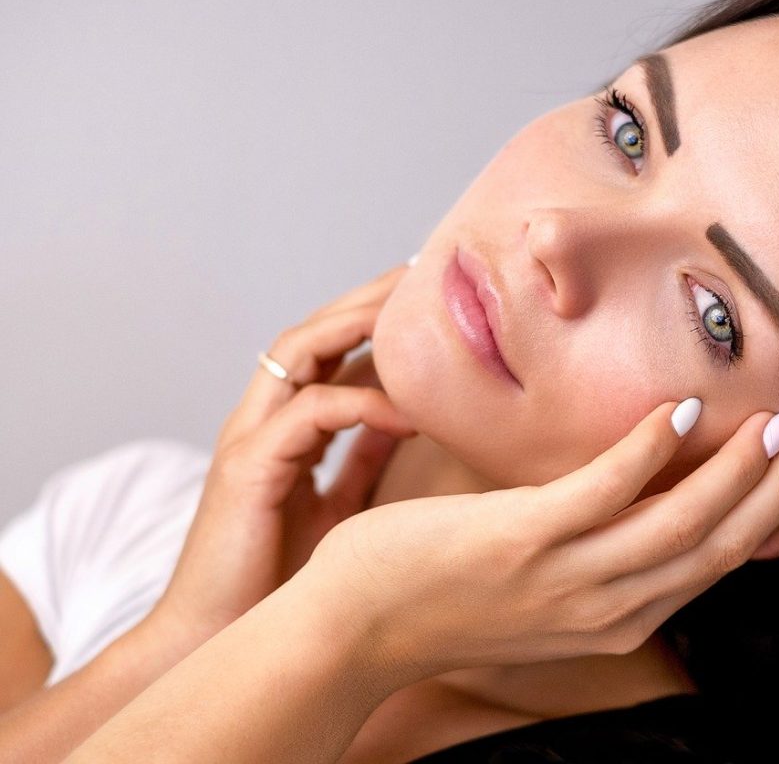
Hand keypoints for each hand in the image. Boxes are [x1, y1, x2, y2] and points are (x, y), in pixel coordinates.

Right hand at [149, 265, 416, 648]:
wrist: (217, 642)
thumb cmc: (279, 579)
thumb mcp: (336, 505)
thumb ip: (361, 459)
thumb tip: (407, 421)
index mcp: (281, 426)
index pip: (325, 349)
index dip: (370, 318)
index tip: (424, 298)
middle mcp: (260, 419)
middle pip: (312, 332)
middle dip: (366, 299)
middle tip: (421, 273)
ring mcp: (249, 439)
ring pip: (298, 351)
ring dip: (358, 324)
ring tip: (413, 310)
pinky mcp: (248, 468)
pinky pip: (309, 414)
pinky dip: (361, 403)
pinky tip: (409, 411)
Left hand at [305, 403, 778, 683]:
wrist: (357, 624)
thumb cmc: (447, 594)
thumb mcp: (543, 587)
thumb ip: (597, 551)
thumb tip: (640, 493)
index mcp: (615, 615)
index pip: (715, 564)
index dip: (771, 514)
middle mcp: (605, 607)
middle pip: (717, 545)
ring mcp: (566, 578)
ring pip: (677, 523)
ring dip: (737, 469)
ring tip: (778, 419)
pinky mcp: (521, 540)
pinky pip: (602, 494)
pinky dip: (650, 452)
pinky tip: (680, 412)